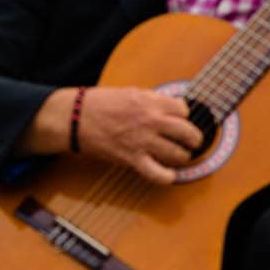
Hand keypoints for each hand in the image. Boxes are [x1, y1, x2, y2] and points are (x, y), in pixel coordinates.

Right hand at [77, 87, 203, 185]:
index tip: (180, 120)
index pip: (184, 109)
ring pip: (179, 154)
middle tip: (192, 142)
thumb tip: (171, 108)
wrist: (75, 119)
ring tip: (179, 156)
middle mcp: (151, 121)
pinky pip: (158, 174)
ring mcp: (143, 142)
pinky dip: (168, 177)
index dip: (184, 115)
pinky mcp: (132, 159)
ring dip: (182, 157)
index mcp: (151, 101)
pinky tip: (169, 174)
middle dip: (194, 139)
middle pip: (188, 132)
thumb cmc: (99, 104)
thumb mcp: (130, 92)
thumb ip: (152, 100)